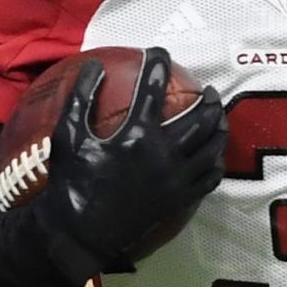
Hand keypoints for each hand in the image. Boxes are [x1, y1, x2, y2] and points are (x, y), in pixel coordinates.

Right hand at [33, 50, 225, 277]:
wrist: (79, 232)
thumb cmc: (71, 181)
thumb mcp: (68, 136)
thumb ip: (81, 98)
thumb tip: (92, 67)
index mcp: (136, 135)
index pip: (153, 89)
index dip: (158, 64)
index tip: (160, 53)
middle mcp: (163, 154)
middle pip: (199, 118)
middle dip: (208, 98)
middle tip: (208, 89)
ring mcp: (175, 178)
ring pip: (212, 146)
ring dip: (219, 126)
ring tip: (219, 116)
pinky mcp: (179, 199)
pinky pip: (210, 178)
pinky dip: (216, 162)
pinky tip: (215, 155)